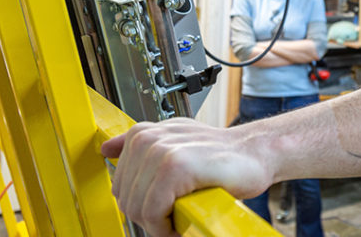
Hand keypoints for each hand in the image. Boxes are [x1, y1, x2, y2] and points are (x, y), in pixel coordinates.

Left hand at [101, 118, 272, 236]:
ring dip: (159, 224)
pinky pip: (153, 211)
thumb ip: (138, 146)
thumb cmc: (218, 156)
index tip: (163, 208)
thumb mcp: (174, 142)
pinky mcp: (175, 166)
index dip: (142, 205)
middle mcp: (147, 139)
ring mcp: (160, 151)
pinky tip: (184, 220)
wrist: (254, 155)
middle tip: (176, 217)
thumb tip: (106, 148)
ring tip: (181, 218)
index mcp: (142, 134)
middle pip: (126, 200)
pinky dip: (167, 227)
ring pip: (138, 208)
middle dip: (149, 217)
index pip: (119, 187)